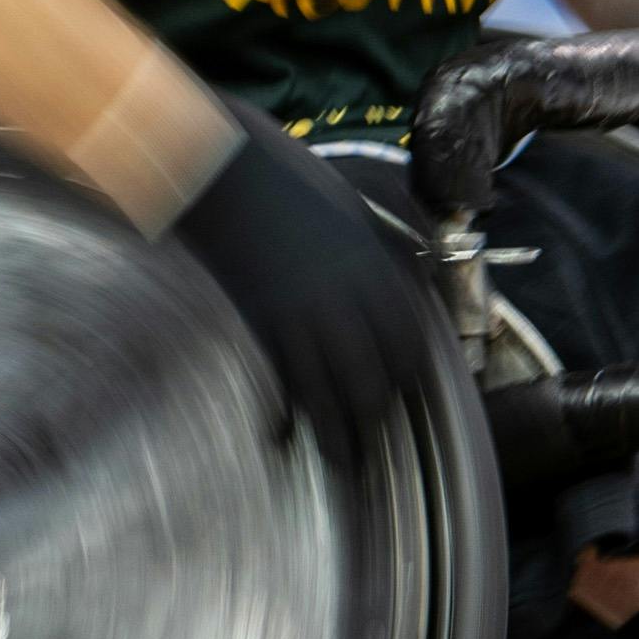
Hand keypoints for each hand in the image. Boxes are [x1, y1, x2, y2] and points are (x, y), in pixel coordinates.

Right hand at [162, 113, 435, 451]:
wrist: (220, 171)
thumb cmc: (290, 179)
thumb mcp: (356, 204)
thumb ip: (389, 243)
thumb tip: (419, 269)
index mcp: (372, 269)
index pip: (409, 344)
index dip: (412, 376)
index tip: (409, 393)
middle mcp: (341, 302)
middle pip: (373, 382)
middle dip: (378, 418)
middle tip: (381, 444)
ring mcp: (296, 319)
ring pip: (328, 399)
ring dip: (339, 439)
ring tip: (345, 466)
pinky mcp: (257, 327)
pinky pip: (278, 388)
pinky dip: (282, 420)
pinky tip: (281, 440)